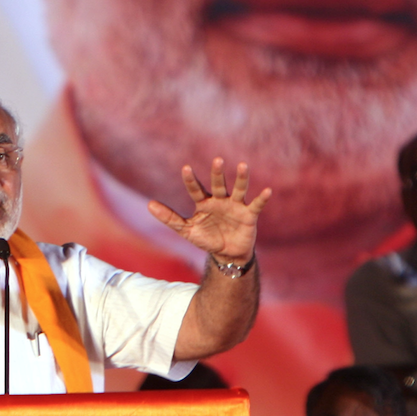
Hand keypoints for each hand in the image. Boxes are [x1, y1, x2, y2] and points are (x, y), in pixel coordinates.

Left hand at [147, 158, 270, 264]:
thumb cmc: (206, 239)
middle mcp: (220, 200)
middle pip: (218, 184)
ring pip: (238, 189)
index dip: (191, 180)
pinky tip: (267, 190)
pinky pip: (256, 205)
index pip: (196, 189)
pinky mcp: (249, 215)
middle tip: (217, 160)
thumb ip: (169, 218)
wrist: (227, 255)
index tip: (186, 168)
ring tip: (243, 166)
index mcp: (204, 203)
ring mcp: (235, 206)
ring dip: (241, 178)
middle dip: (218, 173)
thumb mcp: (186, 230)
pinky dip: (262, 198)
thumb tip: (149, 204)